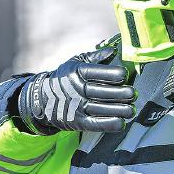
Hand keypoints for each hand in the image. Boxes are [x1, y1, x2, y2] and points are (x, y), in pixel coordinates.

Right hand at [17, 47, 135, 133]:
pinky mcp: (77, 121)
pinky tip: (121, 122)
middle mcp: (76, 89)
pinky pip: (95, 123)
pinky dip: (109, 124)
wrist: (41, 99)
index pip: (97, 72)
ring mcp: (76, 106)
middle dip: (121, 93)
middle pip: (102, 91)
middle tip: (133, 93)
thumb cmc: (65, 77)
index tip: (124, 75)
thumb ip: (96, 56)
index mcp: (77, 72)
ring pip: (101, 108)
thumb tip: (114, 50)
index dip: (113, 74)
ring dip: (119, 110)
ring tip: (131, 109)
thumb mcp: (76, 62)